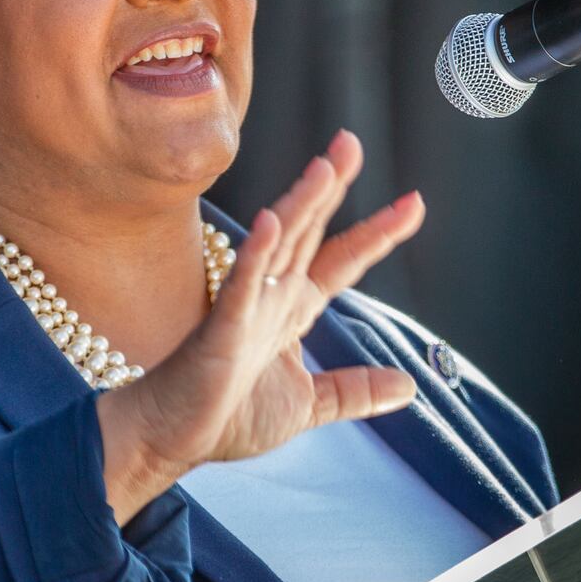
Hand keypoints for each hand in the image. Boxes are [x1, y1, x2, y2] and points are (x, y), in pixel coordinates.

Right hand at [96, 129, 425, 520]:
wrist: (168, 438)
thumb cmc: (226, 418)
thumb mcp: (307, 405)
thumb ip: (353, 392)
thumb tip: (406, 387)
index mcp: (290, 312)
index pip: (339, 262)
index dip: (375, 232)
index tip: (412, 203)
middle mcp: (270, 299)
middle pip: (308, 232)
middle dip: (332, 189)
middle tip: (351, 142)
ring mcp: (245, 310)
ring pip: (278, 245)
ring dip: (301, 205)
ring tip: (324, 169)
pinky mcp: (222, 330)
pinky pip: (242, 287)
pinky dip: (258, 254)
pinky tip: (272, 224)